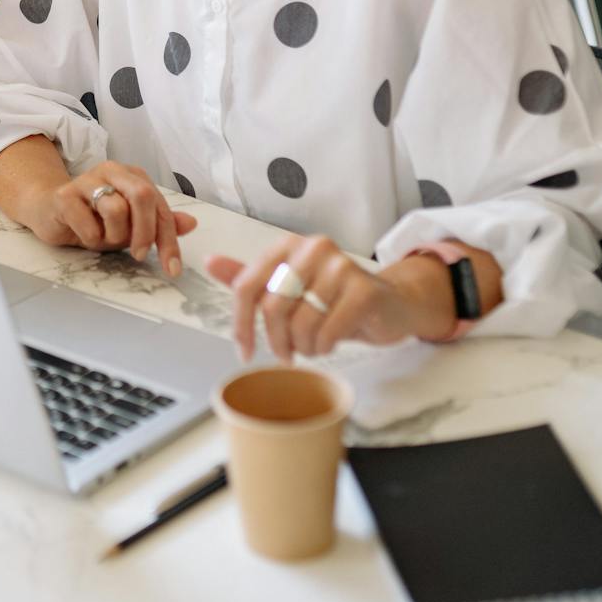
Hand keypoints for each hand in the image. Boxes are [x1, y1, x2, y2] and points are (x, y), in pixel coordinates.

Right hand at [20, 161, 197, 277]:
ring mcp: (87, 179)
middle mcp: (113, 171)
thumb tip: (192, 224)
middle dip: (145, 232)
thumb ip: (160, 224)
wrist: (49, 211)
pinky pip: (88, 224)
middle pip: (142, 196)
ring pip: (115, 210)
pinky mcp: (65, 195)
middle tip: (139, 255)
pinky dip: (90, 239)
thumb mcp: (131, 225)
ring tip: (102, 237)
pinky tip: (83, 233)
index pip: (161, 207)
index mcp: (133, 176)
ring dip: (112, 236)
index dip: (169, 240)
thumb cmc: (93, 218)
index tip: (173, 269)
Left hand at [206, 233, 454, 361]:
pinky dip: (324, 348)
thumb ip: (251, 278)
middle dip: (276, 342)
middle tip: (286, 355)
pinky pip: (327, 333)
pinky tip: (330, 343)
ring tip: (313, 346)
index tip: (244, 351)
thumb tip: (210, 261)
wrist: (391, 303)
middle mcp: (313, 248)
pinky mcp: (364, 290)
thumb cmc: (335, 298)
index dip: (240, 324)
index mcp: (289, 246)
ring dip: (304, 348)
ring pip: (300, 324)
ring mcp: (341, 266)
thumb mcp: (289, 288)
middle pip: (272, 308)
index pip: (246, 286)